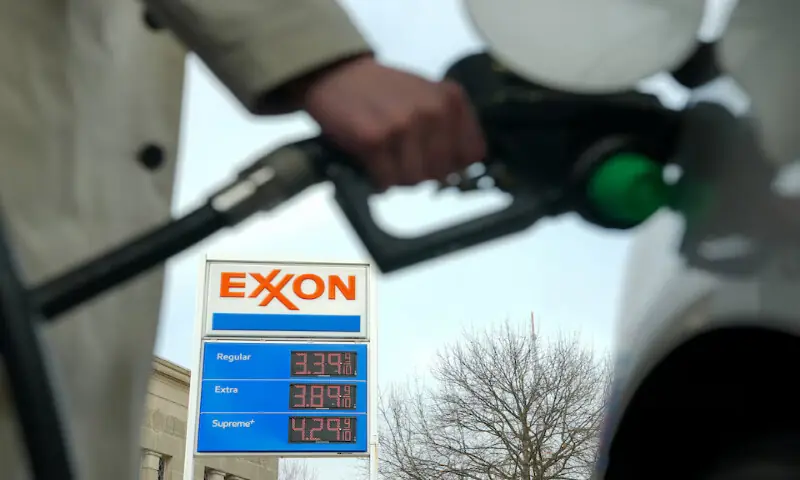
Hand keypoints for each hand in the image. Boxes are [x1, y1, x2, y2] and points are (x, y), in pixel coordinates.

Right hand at [296, 55, 485, 189]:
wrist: (336, 75)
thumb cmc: (383, 92)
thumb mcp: (427, 97)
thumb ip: (448, 127)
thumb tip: (458, 173)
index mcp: (451, 99)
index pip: (473, 154)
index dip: (454, 164)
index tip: (435, 161)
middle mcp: (433, 111)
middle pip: (442, 172)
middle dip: (422, 173)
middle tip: (402, 159)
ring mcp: (404, 125)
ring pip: (414, 181)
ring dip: (398, 178)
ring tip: (385, 160)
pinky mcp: (375, 139)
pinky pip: (386, 181)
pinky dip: (377, 180)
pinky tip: (371, 162)